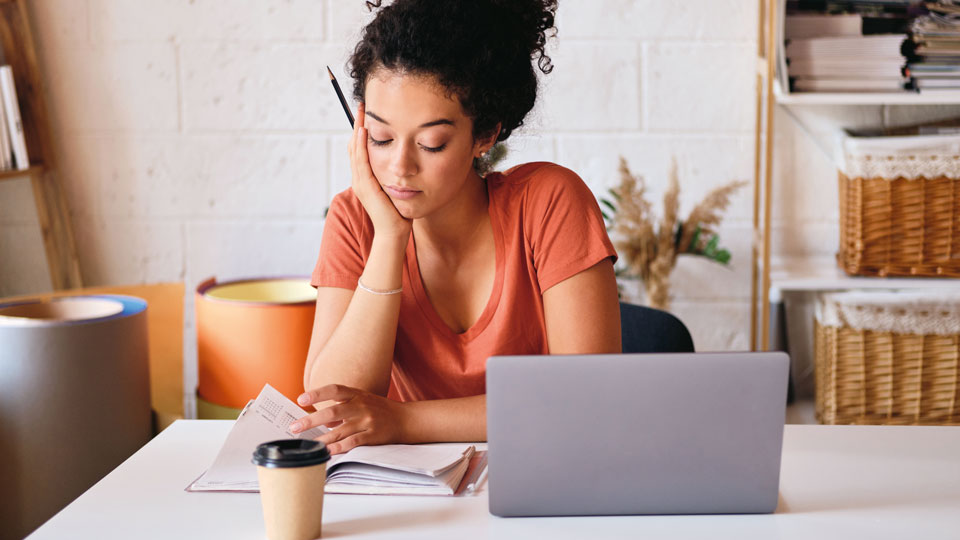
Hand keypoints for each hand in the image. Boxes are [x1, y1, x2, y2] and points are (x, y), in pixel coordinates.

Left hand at [289, 384, 407, 453]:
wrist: (406, 419)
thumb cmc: (380, 410)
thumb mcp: (362, 401)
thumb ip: (342, 408)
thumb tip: (320, 420)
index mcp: (357, 394)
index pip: (334, 390)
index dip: (317, 393)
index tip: (300, 399)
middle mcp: (361, 406)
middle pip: (332, 412)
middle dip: (311, 420)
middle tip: (294, 427)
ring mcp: (367, 421)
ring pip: (339, 431)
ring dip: (321, 439)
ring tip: (308, 445)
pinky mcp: (373, 435)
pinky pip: (353, 442)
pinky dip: (339, 447)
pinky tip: (328, 451)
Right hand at [349, 102, 411, 239]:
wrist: (393, 233)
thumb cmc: (397, 213)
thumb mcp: (394, 189)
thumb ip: (393, 176)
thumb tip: (402, 162)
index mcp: (365, 178)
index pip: (360, 149)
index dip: (361, 131)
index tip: (366, 114)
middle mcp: (359, 178)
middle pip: (354, 145)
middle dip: (357, 124)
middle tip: (361, 105)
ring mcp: (360, 182)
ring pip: (355, 149)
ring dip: (357, 129)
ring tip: (361, 111)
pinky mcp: (366, 185)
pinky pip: (361, 160)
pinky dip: (361, 144)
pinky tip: (363, 131)